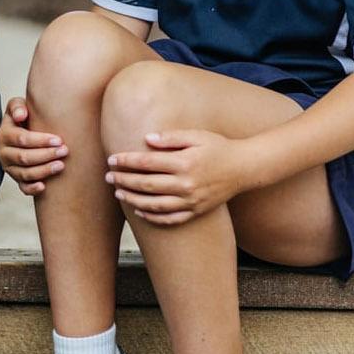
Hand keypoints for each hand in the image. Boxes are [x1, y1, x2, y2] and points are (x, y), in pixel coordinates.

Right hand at [0, 97, 67, 196]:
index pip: (21, 139)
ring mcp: (9, 167)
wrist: (21, 130)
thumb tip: (21, 115)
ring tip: (61, 165)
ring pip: (24, 173)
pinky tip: (44, 187)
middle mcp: (3, 152)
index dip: (40, 140)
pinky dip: (32, 189)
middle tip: (64, 151)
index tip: (58, 140)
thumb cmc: (24, 116)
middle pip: (24, 157)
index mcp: (4, 133)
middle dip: (46, 155)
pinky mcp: (16, 178)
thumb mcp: (17, 106)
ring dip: (44, 171)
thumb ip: (17, 106)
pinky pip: (22, 187)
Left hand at [105, 129, 247, 225]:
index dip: (127, 161)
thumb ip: (171, 137)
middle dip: (124, 180)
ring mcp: (192, 200)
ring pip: (155, 204)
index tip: (112, 159)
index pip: (147, 162)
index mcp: (184, 162)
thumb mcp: (196, 135)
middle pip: (147, 184)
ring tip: (118, 194)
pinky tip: (140, 211)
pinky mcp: (197, 211)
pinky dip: (153, 217)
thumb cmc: (218, 147)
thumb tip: (147, 139)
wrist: (244, 168)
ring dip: (133, 200)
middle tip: (108, 177)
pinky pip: (171, 218)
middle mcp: (186, 184)